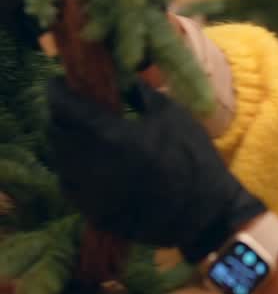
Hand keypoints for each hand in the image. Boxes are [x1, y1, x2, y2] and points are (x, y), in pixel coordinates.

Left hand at [47, 78, 265, 261]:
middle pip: (56, 134)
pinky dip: (72, 171)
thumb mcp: (172, 115)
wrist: (205, 214)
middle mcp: (91, 166)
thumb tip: (123, 79)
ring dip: (64, 144)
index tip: (58, 82)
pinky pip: (70, 187)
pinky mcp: (95, 215)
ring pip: (59, 163)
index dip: (57, 92)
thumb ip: (141, 93)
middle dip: (59, 117)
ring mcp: (90, 194)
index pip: (65, 108)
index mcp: (110, 136)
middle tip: (71, 107)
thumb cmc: (193, 159)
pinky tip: (89, 164)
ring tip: (80, 135)